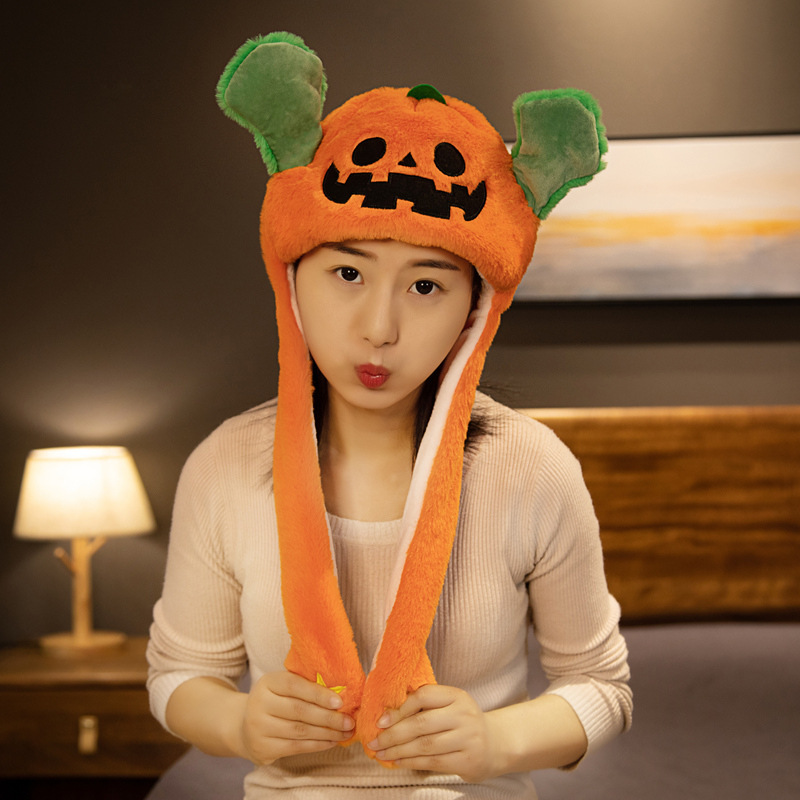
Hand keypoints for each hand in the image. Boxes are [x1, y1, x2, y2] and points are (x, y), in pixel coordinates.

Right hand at [239, 671, 353, 764]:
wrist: (244, 726)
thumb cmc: (275, 702)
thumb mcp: (283, 687)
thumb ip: (305, 686)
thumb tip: (340, 693)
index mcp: (268, 682)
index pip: (294, 685)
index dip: (318, 693)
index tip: (340, 701)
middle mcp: (259, 703)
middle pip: (299, 711)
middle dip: (328, 717)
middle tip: (349, 721)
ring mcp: (258, 728)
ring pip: (300, 731)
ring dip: (327, 733)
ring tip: (345, 732)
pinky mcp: (262, 748)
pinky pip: (295, 747)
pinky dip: (317, 745)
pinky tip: (332, 741)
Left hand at [368, 684, 499, 782]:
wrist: (495, 744)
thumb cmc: (462, 723)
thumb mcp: (449, 706)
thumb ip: (424, 706)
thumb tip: (386, 714)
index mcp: (457, 695)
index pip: (424, 696)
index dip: (400, 709)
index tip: (381, 721)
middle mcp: (464, 714)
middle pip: (421, 724)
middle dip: (393, 734)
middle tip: (374, 742)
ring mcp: (468, 738)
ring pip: (425, 745)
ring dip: (398, 751)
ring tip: (381, 753)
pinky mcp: (468, 760)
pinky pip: (433, 762)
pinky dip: (411, 762)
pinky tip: (398, 761)